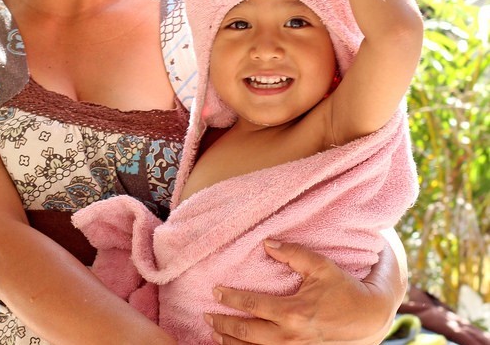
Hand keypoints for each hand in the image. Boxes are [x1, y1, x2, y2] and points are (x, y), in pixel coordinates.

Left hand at [205, 241, 394, 344]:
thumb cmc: (344, 289)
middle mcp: (291, 337)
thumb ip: (293, 253)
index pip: (252, 305)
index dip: (230, 299)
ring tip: (215, 333)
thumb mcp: (321, 266)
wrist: (370, 318)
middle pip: (247, 333)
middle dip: (223, 324)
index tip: (216, 291)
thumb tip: (267, 243)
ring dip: (232, 343)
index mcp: (293, 312)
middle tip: (207, 314)